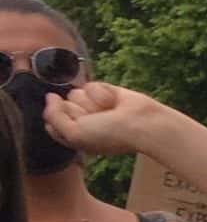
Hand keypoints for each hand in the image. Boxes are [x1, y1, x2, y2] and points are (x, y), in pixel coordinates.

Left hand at [40, 82, 175, 159]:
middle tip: (97, 120)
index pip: (52, 120)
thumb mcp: (74, 134)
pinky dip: (102, 93)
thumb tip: (50, 96)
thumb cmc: (111, 135)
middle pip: (63, 105)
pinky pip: (91, 85)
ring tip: (108, 110)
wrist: (141, 124)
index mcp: (74, 135)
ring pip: (75, 94)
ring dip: (92, 103)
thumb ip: (54, 117)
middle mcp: (82, 120)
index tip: (80, 127)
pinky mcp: (104, 93)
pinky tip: (114, 102)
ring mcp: (93, 106)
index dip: (62, 121)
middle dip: (79, 111)